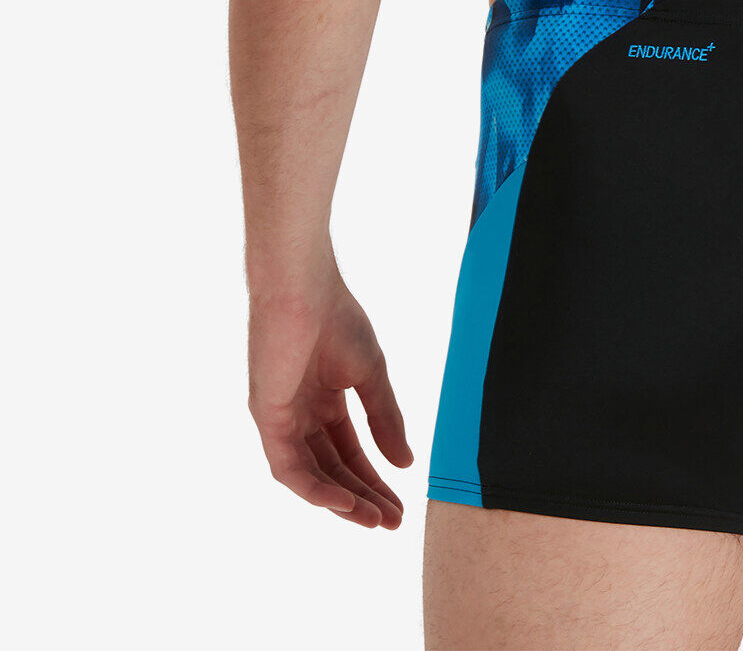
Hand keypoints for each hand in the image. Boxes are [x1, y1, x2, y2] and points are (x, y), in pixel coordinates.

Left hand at [248, 262, 412, 527]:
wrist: (305, 289)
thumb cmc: (337, 319)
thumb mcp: (371, 376)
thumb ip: (385, 419)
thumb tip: (406, 463)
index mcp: (323, 400)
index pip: (350, 451)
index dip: (375, 479)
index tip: (400, 504)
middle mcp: (300, 414)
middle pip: (332, 469)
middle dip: (363, 497)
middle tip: (392, 523)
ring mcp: (282, 418)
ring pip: (311, 474)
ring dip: (342, 501)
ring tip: (373, 520)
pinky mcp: (267, 417)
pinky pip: (288, 466)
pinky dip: (315, 488)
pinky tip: (343, 503)